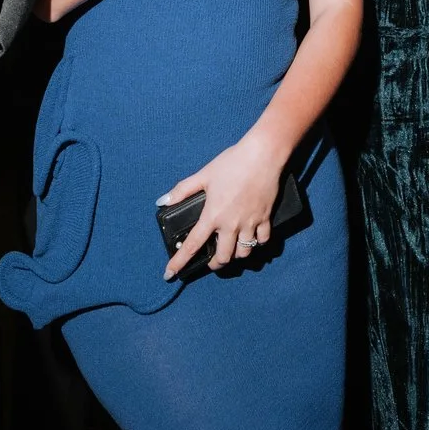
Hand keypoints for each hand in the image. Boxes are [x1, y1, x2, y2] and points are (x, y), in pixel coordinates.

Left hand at [159, 133, 286, 277]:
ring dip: (235, 256)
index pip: (192, 245)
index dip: (179, 262)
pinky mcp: (265, 218)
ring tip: (231, 251)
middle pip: (223, 258)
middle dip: (214, 264)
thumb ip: (182, 190)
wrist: (263, 155)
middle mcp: (231, 224)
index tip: (169, 274)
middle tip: (211, 261)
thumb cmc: (232, 162)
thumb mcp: (204, 174)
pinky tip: (252, 239)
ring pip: (244, 253)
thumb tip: (162, 201)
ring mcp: (250, 223)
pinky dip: (256, 243)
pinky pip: (262, 240)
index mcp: (213, 215)